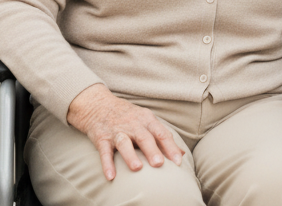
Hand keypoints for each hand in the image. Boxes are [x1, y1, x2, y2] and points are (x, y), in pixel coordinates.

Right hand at [66, 84, 182, 180]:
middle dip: (152, 150)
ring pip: (124, 143)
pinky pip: (104, 152)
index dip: (170, 147)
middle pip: (144, 137)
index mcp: (147, 120)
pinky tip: (111, 176)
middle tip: (159, 164)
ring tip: (137, 168)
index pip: (161, 133)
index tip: (178, 161)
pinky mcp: (102, 138)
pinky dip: (107, 164)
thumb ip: (163, 137)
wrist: (99, 105)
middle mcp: (133, 124)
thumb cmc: (128, 117)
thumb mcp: (147, 121)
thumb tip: (182, 154)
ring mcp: (117, 131)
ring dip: (130, 156)